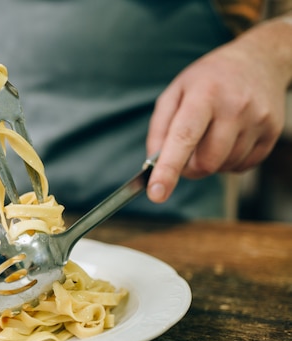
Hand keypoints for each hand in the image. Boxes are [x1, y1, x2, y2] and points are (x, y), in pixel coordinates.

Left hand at [145, 19, 291, 202]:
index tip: (156, 194)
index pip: (183, 138)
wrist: (258, 60)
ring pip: (224, 167)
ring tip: (211, 134)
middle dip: (189, 167)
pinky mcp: (272, 132)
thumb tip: (154, 164)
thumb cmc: (207, 80)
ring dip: (210, 162)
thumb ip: (159, 129)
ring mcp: (258, 120)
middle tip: (186, 150)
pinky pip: (243, 166)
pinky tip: (229, 137)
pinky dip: (229, 161)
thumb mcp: (175, 92)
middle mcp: (235, 107)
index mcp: (205, 94)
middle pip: (206, 162)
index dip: (168, 169)